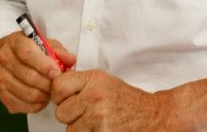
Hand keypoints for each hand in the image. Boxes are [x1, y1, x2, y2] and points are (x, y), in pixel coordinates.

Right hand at [0, 31, 76, 113]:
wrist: (9, 57)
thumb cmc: (31, 49)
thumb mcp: (45, 43)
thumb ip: (59, 51)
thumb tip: (71, 60)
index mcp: (15, 41)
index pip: (28, 54)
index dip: (44, 65)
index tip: (57, 73)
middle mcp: (4, 59)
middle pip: (28, 76)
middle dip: (47, 83)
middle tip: (58, 84)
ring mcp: (1, 79)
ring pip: (26, 93)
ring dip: (44, 95)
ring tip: (52, 90)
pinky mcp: (2, 95)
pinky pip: (22, 105)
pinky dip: (37, 105)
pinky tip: (43, 98)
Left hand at [52, 70, 166, 131]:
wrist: (150, 115)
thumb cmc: (126, 100)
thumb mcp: (104, 82)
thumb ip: (81, 83)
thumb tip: (55, 87)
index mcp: (94, 79)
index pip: (58, 86)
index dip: (59, 95)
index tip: (66, 98)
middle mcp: (95, 96)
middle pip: (61, 112)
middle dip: (70, 115)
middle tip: (86, 112)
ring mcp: (98, 117)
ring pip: (69, 130)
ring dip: (79, 129)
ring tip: (96, 122)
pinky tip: (100, 129)